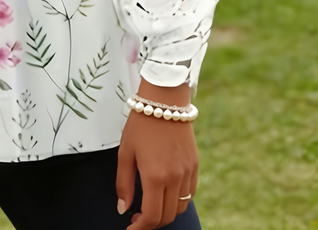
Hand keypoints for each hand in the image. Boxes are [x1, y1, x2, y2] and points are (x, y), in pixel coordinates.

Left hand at [116, 95, 197, 228]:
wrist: (164, 101)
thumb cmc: (141, 124)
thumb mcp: (125, 152)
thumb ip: (124, 183)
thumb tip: (122, 209)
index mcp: (155, 176)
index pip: (151, 216)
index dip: (140, 228)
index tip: (130, 227)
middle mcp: (175, 178)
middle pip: (167, 216)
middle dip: (151, 223)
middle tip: (137, 218)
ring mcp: (188, 173)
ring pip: (180, 208)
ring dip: (165, 213)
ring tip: (150, 207)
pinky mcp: (195, 166)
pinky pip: (189, 194)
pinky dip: (177, 201)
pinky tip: (165, 194)